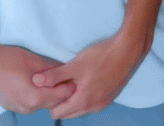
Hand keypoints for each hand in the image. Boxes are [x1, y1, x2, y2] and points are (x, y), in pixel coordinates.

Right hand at [0, 41, 74, 114]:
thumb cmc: (9, 60)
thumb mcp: (35, 61)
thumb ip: (52, 69)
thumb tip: (66, 70)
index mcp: (35, 97)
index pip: (62, 96)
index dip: (70, 85)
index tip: (75, 75)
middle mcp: (28, 107)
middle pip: (52, 102)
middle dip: (61, 91)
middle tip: (66, 76)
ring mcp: (18, 108)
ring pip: (41, 104)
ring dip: (49, 93)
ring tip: (52, 77)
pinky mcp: (11, 105)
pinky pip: (30, 103)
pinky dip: (37, 95)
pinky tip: (36, 82)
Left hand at [30, 30, 148, 119]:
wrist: (128, 50)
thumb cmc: (102, 56)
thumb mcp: (75, 65)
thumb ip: (54, 75)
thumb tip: (35, 81)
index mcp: (82, 102)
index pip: (57, 113)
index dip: (52, 100)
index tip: (54, 86)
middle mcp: (93, 107)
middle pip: (69, 113)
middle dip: (63, 101)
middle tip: (64, 82)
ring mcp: (103, 103)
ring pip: (81, 109)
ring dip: (75, 99)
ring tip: (76, 80)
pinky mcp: (110, 97)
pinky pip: (92, 103)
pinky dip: (87, 96)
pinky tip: (89, 80)